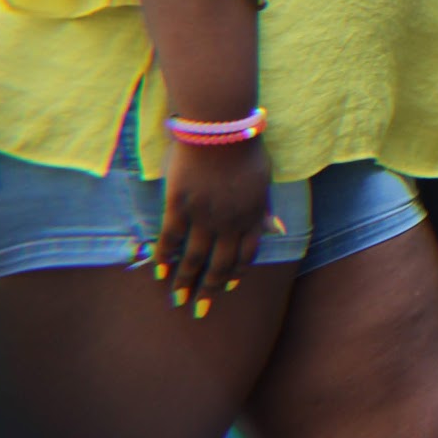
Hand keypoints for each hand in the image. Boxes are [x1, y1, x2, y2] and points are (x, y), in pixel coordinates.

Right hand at [153, 138, 270, 318]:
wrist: (221, 128)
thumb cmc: (245, 148)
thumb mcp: (264, 180)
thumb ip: (265, 208)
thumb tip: (278, 230)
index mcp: (252, 215)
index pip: (246, 254)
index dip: (235, 273)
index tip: (227, 286)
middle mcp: (229, 222)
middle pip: (219, 263)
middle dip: (209, 289)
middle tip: (199, 310)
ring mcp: (203, 216)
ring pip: (193, 257)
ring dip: (185, 281)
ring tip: (177, 299)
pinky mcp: (179, 205)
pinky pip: (170, 238)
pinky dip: (165, 257)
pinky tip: (160, 272)